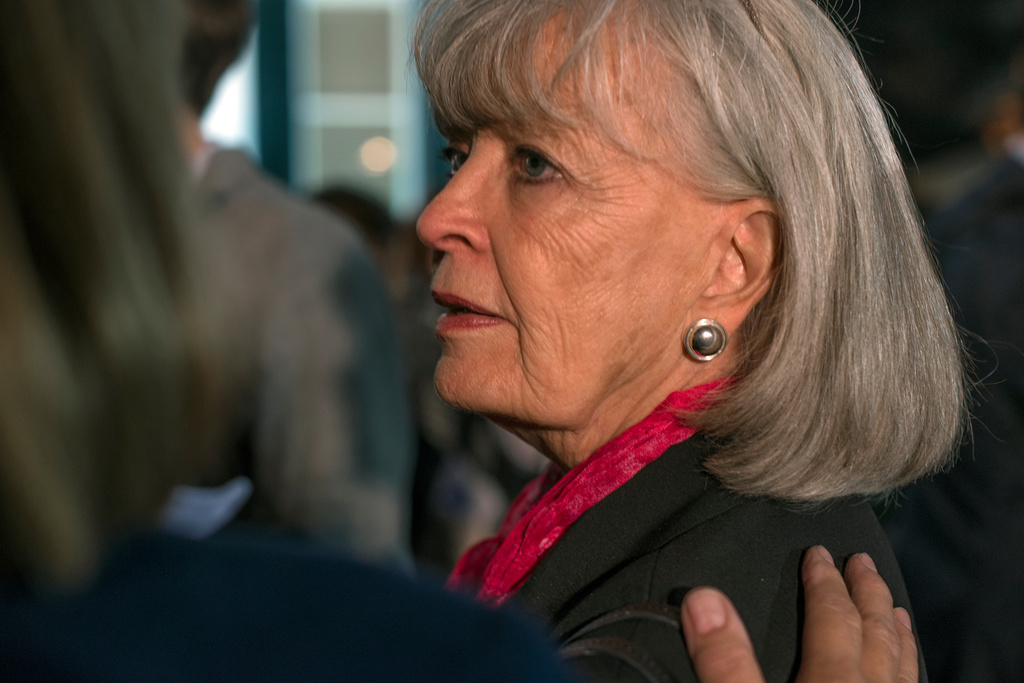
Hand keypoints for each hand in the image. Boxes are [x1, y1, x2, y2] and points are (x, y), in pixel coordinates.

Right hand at [679, 546, 917, 682]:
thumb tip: (703, 598)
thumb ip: (726, 661)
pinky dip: (908, 673)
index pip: (832, 617)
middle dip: (867, 594)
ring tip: (897, 611)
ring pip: (902, 667)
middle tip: (864, 562)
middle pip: (874, 634)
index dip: (824, 581)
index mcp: (832, 680)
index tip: (819, 552)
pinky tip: (904, 674)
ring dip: (897, 634)